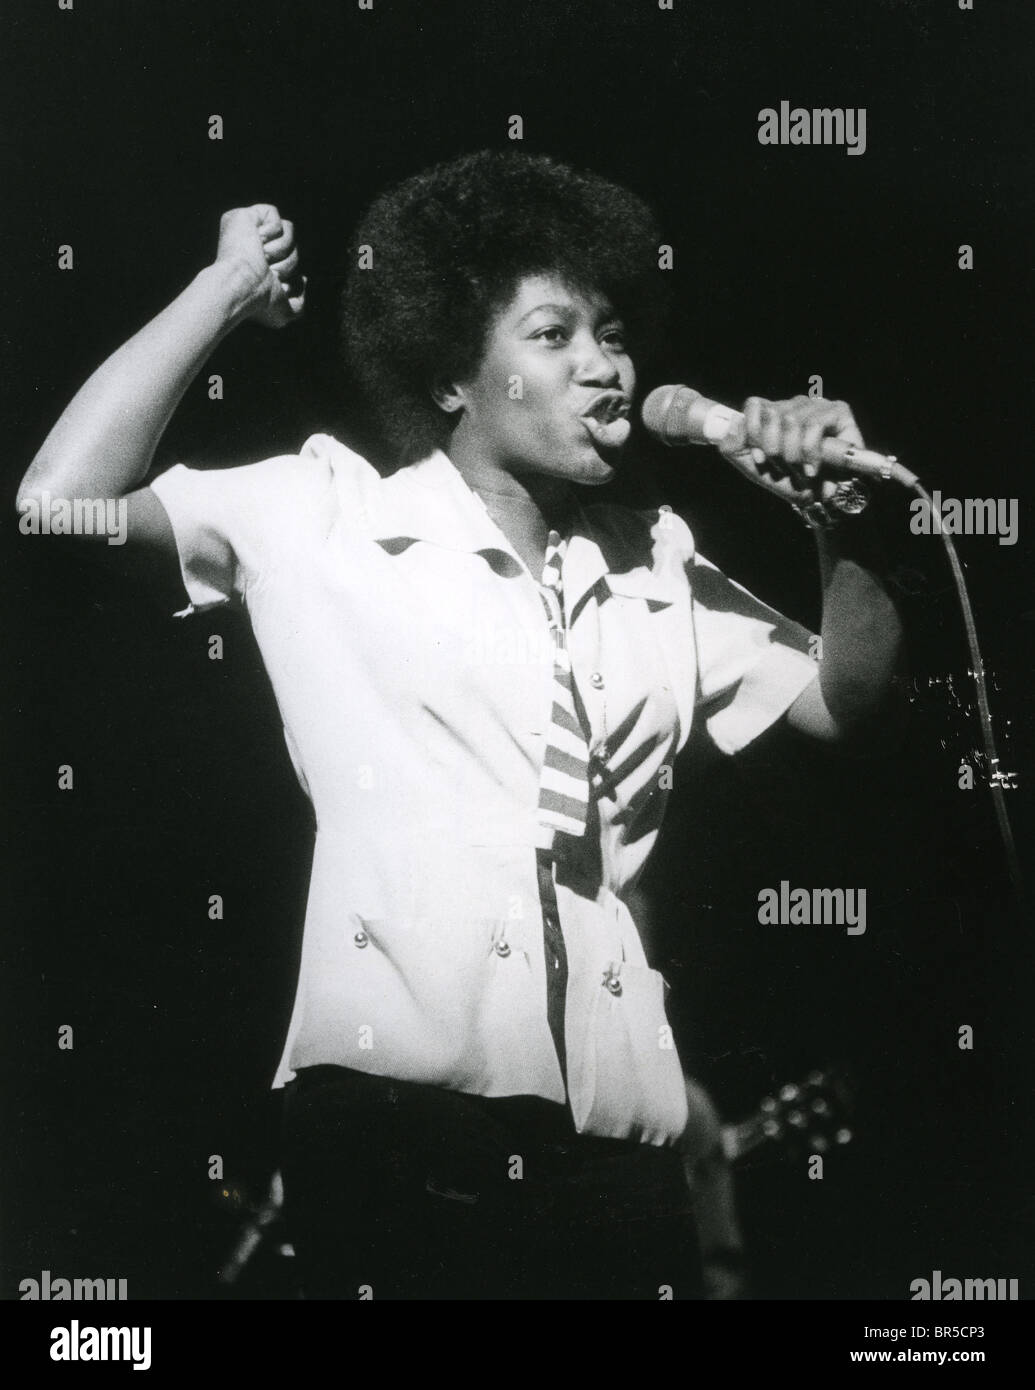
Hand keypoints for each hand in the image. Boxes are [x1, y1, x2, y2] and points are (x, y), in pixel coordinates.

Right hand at [214, 204, 305, 327]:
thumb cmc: (259, 301)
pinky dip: (272, 230)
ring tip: (262, 256)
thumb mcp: (283, 314)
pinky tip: (257, 240)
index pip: (290, 262)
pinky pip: (273, 213)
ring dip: (281, 248)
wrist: (242, 285)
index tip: (276, 283)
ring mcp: (247, 232)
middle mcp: (253, 249)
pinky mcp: (244, 216)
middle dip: (287, 262)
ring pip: (288, 229)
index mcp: (259, 269)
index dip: (289, 274)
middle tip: (268, 270)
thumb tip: (303, 279)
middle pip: (293, 247)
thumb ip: (299, 304)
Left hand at [717, 395, 864, 507]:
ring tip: (800, 471)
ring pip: (793, 420)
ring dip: (793, 455)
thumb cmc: (788, 481)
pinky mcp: (839, 412)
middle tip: (785, 468)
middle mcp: (795, 404)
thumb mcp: (752, 467)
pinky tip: (812, 469)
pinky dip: (810, 452)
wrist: (818, 500)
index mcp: (773, 411)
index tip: (761, 459)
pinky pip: (815, 425)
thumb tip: (735, 423)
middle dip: (775, 451)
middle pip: (772, 415)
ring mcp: (818, 406)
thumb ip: (733, 446)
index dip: (754, 434)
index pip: (755, 405)